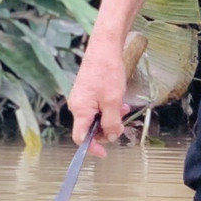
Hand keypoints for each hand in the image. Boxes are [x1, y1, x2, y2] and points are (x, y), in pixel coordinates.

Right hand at [68, 39, 127, 156]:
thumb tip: (111, 137)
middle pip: (90, 129)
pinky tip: (118, 100)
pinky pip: (97, 107)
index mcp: (80, 110)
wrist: (104, 48)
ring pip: (96, 118)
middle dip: (107, 129)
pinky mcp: (87, 92)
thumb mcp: (113, 101)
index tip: (104, 152)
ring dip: (110, 117)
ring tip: (123, 107)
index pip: (80, 138)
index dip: (92, 147)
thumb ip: (111, 122)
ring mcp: (82, 99)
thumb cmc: (107, 72)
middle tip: (122, 122)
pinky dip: (108, 108)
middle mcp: (77, 106)